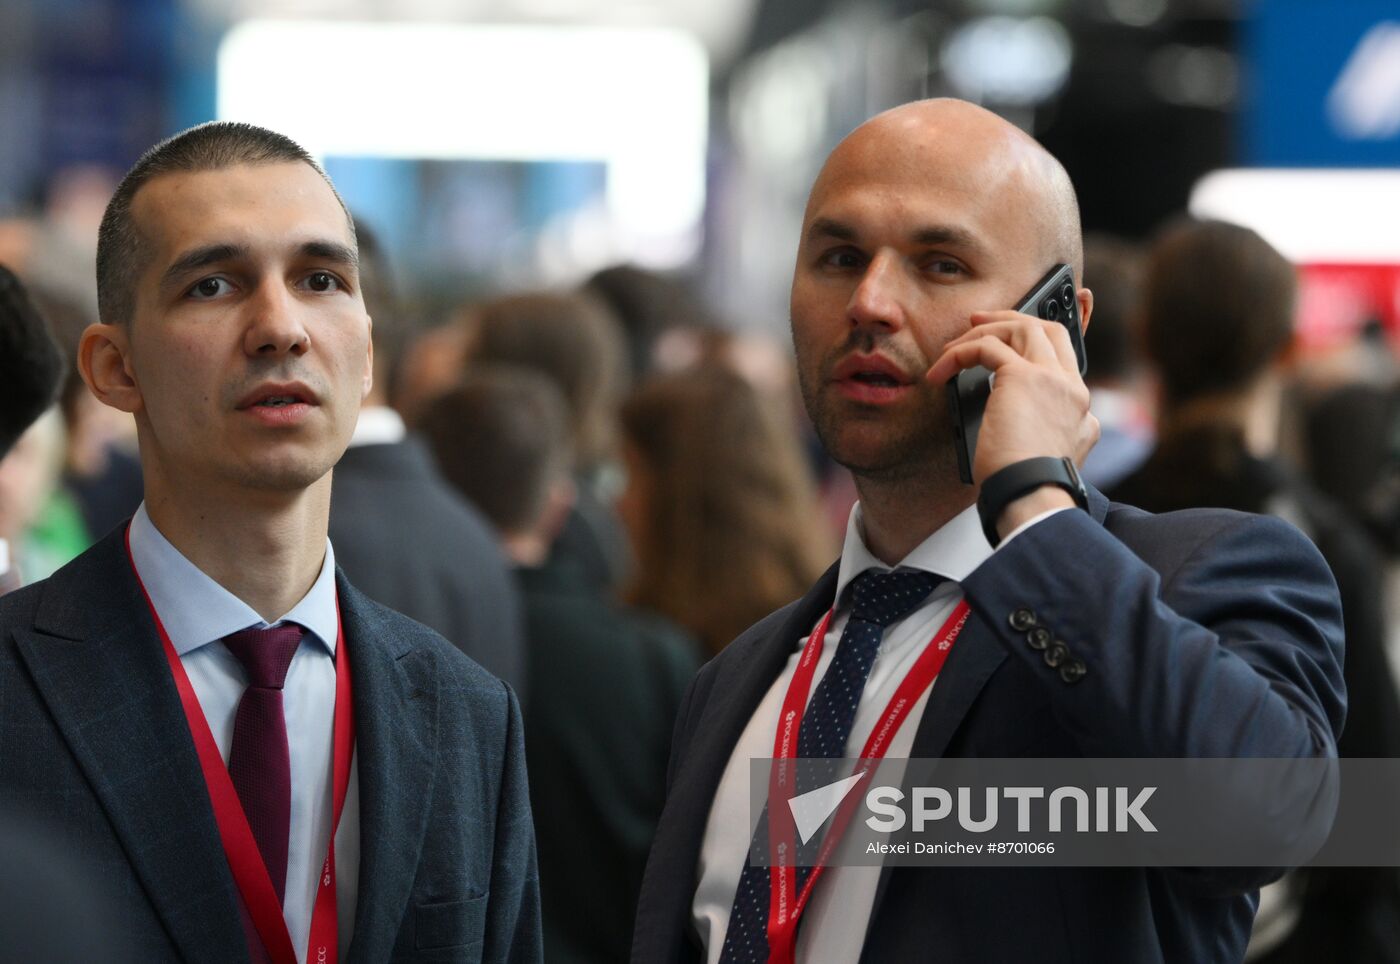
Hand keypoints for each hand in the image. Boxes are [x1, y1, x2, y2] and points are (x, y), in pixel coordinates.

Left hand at [925, 310, 1098, 485]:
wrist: (1033, 496)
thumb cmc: (1028, 488)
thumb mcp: (1049, 456)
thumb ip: (1049, 430)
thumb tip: (1023, 421)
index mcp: (1080, 407)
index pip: (1066, 356)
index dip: (1038, 339)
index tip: (1011, 335)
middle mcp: (1071, 387)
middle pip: (1048, 330)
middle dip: (1013, 319)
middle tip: (979, 322)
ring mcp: (1051, 378)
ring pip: (1022, 328)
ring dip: (984, 330)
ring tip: (952, 346)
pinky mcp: (1022, 377)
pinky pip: (986, 346)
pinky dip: (959, 353)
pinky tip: (940, 371)